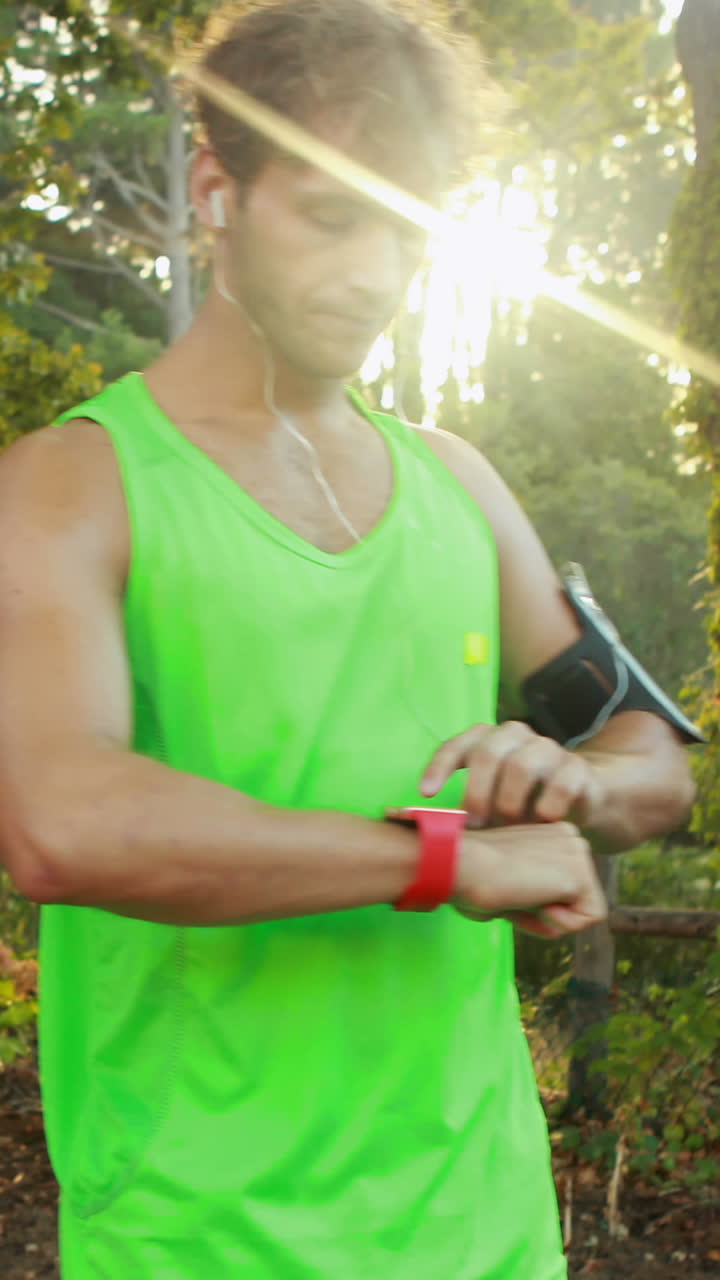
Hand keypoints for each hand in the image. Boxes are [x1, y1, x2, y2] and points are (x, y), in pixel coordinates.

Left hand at [420, 721, 602, 828]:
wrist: (579, 795)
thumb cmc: (520, 801)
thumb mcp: (489, 801)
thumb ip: (464, 808)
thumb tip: (431, 831)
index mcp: (487, 739)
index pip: (456, 746)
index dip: (439, 767)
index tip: (425, 794)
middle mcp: (515, 735)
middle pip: (488, 754)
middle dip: (476, 793)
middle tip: (474, 824)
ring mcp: (548, 748)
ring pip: (521, 767)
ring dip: (510, 803)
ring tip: (509, 827)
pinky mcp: (577, 767)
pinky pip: (560, 785)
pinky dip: (547, 808)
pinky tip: (542, 822)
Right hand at [455, 822, 606, 938]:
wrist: (458, 865)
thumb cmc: (468, 878)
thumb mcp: (507, 890)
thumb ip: (534, 904)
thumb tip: (555, 930)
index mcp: (551, 833)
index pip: (562, 885)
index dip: (536, 904)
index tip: (507, 890)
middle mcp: (570, 836)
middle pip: (577, 898)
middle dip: (547, 911)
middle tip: (512, 894)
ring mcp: (577, 853)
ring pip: (584, 910)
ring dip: (550, 918)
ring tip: (520, 894)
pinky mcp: (579, 874)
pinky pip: (587, 920)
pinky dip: (559, 924)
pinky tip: (533, 901)